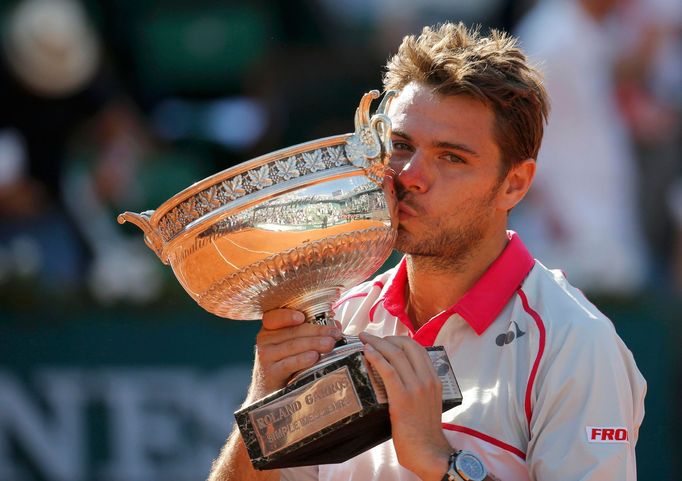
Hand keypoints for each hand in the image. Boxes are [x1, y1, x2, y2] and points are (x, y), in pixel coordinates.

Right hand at [246, 309, 342, 401]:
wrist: (271, 393)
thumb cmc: (287, 363)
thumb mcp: (297, 345)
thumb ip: (313, 333)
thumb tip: (336, 326)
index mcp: (271, 328)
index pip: (274, 316)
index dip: (287, 316)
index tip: (302, 317)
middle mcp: (265, 339)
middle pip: (292, 332)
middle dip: (316, 331)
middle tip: (335, 334)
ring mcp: (265, 356)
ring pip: (292, 346)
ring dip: (313, 344)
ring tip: (330, 344)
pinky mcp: (269, 373)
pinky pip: (288, 364)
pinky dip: (302, 360)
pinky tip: (314, 357)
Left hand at [360, 332, 451, 480]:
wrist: (428, 451)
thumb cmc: (424, 431)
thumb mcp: (428, 403)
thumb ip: (419, 388)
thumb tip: (401, 379)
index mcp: (434, 379)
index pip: (418, 349)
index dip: (399, 340)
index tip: (386, 339)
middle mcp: (427, 379)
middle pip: (406, 346)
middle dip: (386, 338)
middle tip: (371, 338)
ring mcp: (416, 388)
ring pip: (395, 355)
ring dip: (377, 343)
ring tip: (364, 339)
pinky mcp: (403, 398)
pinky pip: (388, 371)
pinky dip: (376, 358)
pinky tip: (366, 352)